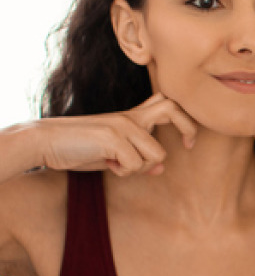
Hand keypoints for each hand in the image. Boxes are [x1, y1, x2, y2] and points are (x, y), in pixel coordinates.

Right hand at [37, 93, 196, 175]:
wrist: (45, 142)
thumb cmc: (78, 149)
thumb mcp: (113, 156)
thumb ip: (137, 158)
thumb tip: (161, 168)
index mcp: (132, 117)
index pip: (167, 103)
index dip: (185, 120)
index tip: (188, 142)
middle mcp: (131, 118)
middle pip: (173, 109)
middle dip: (188, 128)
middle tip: (188, 146)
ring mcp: (123, 126)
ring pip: (156, 154)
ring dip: (140, 167)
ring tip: (117, 164)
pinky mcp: (113, 137)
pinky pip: (136, 164)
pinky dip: (124, 172)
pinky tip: (107, 164)